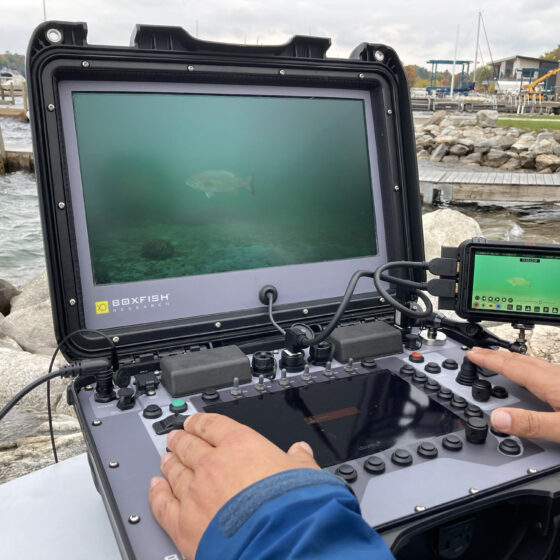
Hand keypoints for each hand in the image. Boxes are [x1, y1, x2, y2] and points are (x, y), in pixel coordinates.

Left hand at [148, 412, 318, 559]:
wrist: (279, 544)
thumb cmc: (292, 507)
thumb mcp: (305, 473)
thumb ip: (299, 460)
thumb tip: (302, 452)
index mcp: (240, 444)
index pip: (213, 425)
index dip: (201, 421)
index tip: (195, 421)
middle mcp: (212, 464)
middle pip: (189, 446)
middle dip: (181, 439)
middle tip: (176, 437)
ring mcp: (195, 493)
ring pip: (174, 472)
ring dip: (169, 463)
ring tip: (166, 459)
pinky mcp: (184, 524)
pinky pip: (163, 505)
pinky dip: (156, 494)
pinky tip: (154, 488)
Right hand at [467, 347, 559, 441]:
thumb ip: (530, 424)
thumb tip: (497, 418)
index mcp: (550, 383)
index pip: (511, 367)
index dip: (488, 360)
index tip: (472, 355)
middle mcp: (557, 376)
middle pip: (519, 360)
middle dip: (495, 355)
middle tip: (478, 351)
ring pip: (532, 363)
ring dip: (510, 360)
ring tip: (498, 358)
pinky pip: (542, 369)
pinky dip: (526, 367)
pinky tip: (531, 374)